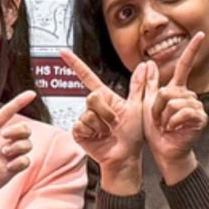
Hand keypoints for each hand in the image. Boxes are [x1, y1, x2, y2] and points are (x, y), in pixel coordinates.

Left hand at [0, 92, 37, 208]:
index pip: (6, 113)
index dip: (18, 102)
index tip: (31, 94)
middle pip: (22, 129)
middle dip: (20, 129)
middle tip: (6, 136)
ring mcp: (5, 157)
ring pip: (27, 143)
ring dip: (20, 145)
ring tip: (4, 152)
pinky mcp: (9, 171)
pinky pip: (25, 161)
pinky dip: (20, 161)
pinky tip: (9, 165)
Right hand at [63, 49, 143, 193]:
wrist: (125, 156)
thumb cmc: (132, 135)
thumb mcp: (137, 107)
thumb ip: (139, 85)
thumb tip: (144, 65)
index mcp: (105, 97)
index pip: (87, 77)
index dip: (75, 64)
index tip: (63, 52)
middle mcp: (93, 107)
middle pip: (92, 97)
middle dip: (106, 111)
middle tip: (114, 122)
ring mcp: (84, 119)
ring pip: (89, 113)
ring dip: (103, 124)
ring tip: (108, 132)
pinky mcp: (79, 131)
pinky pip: (83, 125)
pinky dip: (94, 132)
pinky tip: (99, 137)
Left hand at [140, 31, 206, 178]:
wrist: (164, 151)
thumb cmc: (156, 131)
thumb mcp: (147, 104)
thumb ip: (149, 84)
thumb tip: (148, 63)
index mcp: (177, 90)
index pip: (185, 66)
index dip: (192, 50)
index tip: (201, 34)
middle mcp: (189, 95)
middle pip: (167, 91)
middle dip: (157, 108)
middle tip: (159, 121)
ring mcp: (196, 106)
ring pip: (173, 102)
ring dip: (164, 117)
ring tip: (166, 126)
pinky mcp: (200, 117)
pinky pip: (182, 112)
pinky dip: (172, 122)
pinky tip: (173, 129)